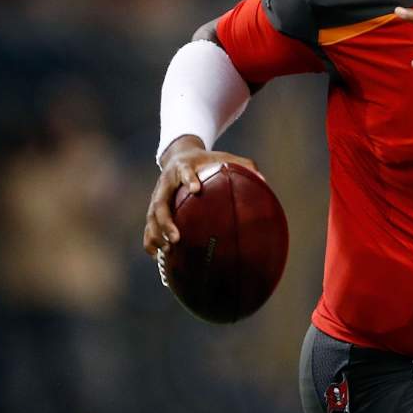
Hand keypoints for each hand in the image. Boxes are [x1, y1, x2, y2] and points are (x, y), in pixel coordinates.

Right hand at [144, 135, 259, 255]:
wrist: (179, 156)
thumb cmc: (207, 160)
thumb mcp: (223, 157)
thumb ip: (243, 165)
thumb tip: (263, 179)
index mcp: (183, 167)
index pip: (184, 171)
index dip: (188, 178)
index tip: (196, 188)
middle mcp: (166, 183)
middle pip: (160, 202)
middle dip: (166, 221)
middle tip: (176, 238)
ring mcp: (157, 196)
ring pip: (151, 216)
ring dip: (157, 234)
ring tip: (168, 250)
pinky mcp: (154, 208)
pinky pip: (148, 226)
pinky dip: (150, 240)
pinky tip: (157, 256)